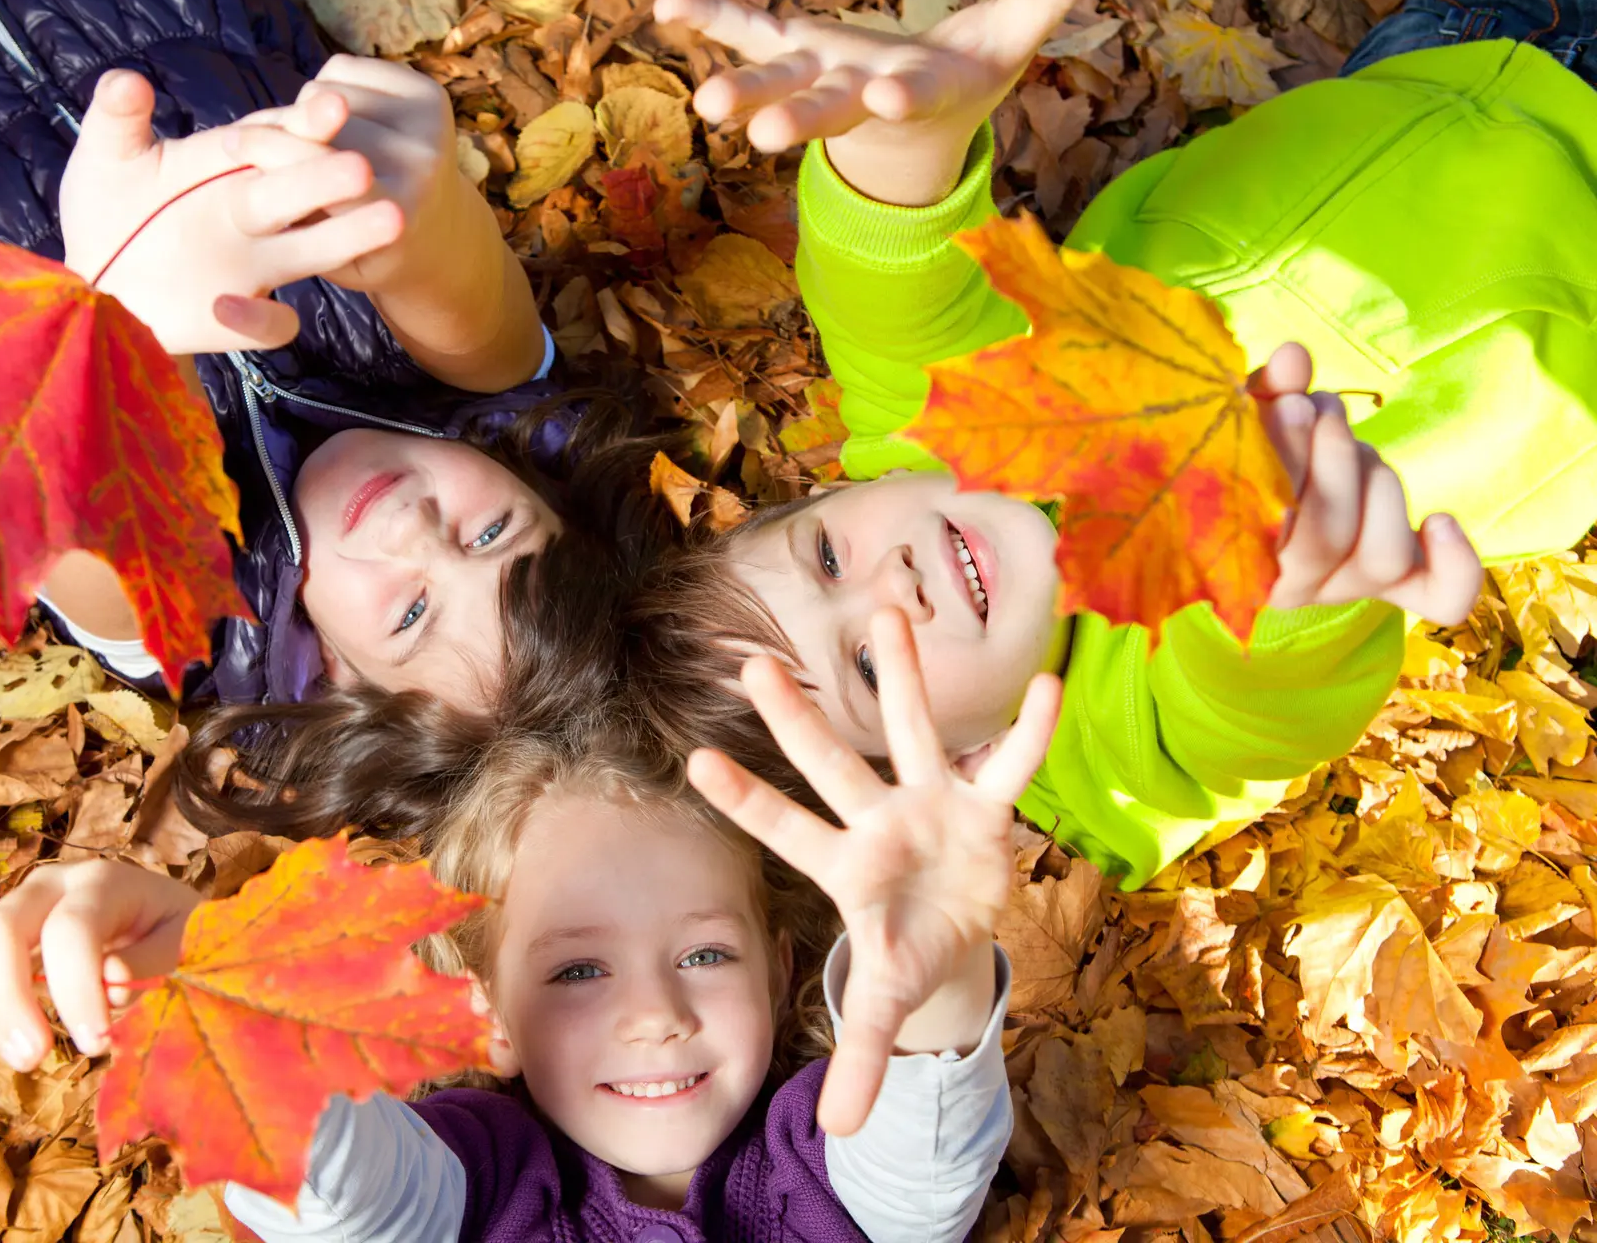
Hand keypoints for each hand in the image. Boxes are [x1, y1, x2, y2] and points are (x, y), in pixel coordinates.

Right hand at [0, 860, 201, 1071]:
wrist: (163, 917)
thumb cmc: (177, 932)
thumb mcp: (187, 941)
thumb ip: (154, 959)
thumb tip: (108, 979)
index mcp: (102, 882)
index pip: (71, 930)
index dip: (76, 991)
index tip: (96, 1044)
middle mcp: (48, 886)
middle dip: (10, 1002)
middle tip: (38, 1058)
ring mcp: (13, 909)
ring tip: (24, 1059)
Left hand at [58, 70, 402, 353]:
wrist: (92, 284)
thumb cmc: (106, 210)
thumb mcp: (104, 159)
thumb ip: (115, 119)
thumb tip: (126, 78)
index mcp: (227, 163)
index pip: (275, 139)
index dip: (303, 124)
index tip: (330, 107)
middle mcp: (252, 212)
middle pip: (301, 191)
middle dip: (329, 179)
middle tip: (360, 168)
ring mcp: (253, 266)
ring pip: (313, 250)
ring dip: (348, 237)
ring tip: (390, 222)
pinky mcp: (242, 317)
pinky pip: (273, 324)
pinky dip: (260, 318)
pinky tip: (224, 305)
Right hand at [222, 56, 477, 296]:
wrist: (440, 234)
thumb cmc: (367, 252)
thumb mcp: (325, 256)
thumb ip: (288, 210)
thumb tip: (235, 143)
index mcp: (394, 216)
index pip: (318, 168)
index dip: (269, 149)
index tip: (230, 143)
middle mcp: (421, 165)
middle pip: (322, 123)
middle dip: (280, 127)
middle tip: (251, 139)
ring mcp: (432, 124)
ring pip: (331, 91)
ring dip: (305, 110)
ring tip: (308, 141)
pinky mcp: (432, 94)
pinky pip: (347, 69)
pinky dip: (327, 87)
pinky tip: (337, 123)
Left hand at [655, 0, 1081, 204]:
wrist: (913, 126)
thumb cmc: (969, 74)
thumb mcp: (1014, 38)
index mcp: (917, 94)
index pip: (910, 99)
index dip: (901, 100)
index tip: (889, 99)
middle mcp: (857, 93)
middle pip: (826, 110)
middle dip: (798, 120)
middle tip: (765, 137)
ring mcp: (816, 77)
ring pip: (774, 85)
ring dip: (738, 94)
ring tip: (701, 105)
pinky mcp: (789, 53)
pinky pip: (744, 34)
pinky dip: (708, 20)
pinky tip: (667, 6)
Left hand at [687, 608, 1060, 1135]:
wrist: (959, 930)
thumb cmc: (907, 951)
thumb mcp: (886, 1004)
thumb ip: (863, 1055)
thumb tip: (838, 1128)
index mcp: (846, 867)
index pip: (786, 830)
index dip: (745, 801)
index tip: (691, 760)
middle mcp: (880, 820)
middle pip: (833, 766)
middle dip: (796, 722)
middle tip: (752, 668)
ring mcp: (932, 803)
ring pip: (912, 730)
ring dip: (901, 676)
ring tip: (886, 610)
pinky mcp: (988, 807)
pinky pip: (1010, 765)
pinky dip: (1029, 731)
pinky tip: (1046, 683)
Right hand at [1254, 343, 1482, 624]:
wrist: (1276, 489)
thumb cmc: (1253, 451)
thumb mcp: (1247, 421)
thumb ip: (1268, 394)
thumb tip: (1295, 358)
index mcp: (1244, 561)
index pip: (1271, 532)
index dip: (1289, 463)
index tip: (1292, 404)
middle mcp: (1298, 587)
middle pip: (1331, 538)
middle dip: (1334, 458)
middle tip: (1321, 408)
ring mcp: (1351, 586)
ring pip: (1384, 556)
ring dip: (1376, 482)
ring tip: (1347, 437)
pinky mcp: (1399, 582)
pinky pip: (1441, 597)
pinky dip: (1455, 563)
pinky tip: (1441, 521)